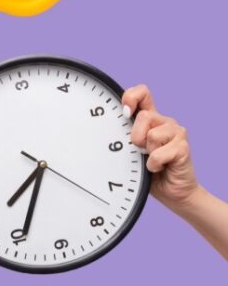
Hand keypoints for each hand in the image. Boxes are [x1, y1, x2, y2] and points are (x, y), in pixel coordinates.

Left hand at [122, 84, 198, 208]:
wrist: (171, 192)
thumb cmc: (145, 171)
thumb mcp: (128, 151)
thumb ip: (121, 136)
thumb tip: (102, 130)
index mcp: (150, 119)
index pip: (142, 93)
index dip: (132, 97)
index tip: (124, 112)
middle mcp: (164, 122)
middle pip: (145, 116)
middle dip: (135, 136)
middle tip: (139, 151)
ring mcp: (176, 133)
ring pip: (152, 134)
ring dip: (146, 153)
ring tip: (151, 160)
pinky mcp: (183, 148)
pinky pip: (159, 153)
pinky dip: (154, 165)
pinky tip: (158, 168)